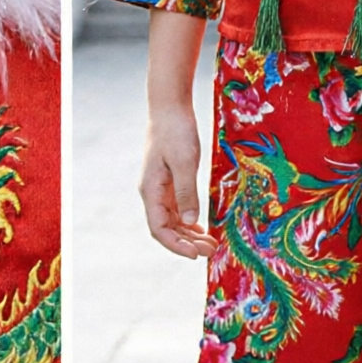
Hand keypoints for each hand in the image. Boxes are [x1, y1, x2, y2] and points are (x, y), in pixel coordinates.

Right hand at [140, 103, 213, 257]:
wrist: (170, 107)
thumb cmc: (176, 131)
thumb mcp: (185, 162)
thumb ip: (187, 193)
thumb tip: (190, 223)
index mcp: (151, 190)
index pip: (159, 229)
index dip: (176, 245)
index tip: (195, 255)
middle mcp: (152, 193)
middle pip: (166, 228)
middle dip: (187, 243)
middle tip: (211, 251)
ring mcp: (160, 187)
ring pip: (172, 220)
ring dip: (189, 234)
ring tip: (210, 243)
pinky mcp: (169, 181)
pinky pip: (177, 208)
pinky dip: (189, 221)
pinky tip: (202, 228)